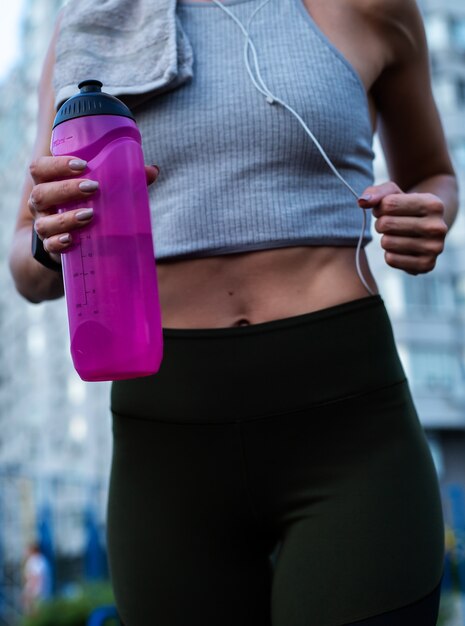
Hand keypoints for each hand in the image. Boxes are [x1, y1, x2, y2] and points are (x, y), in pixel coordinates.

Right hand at [29, 156, 158, 263]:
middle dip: (66, 189)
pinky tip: (72, 239)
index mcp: (48, 182)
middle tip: (93, 187)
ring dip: (67, 218)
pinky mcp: (50, 246)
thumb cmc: (88, 204)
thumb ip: (123, 178)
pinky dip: (59, 242)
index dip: (56, 165)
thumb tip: (152, 171)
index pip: (40, 168)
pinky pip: (49, 245)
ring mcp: (44, 225)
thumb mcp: (101, 190)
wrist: (74, 239)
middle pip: (41, 193)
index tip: (82, 165)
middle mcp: (40, 203)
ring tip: (90, 215)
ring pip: (44, 222)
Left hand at [358, 181, 447, 274]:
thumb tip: (362, 201)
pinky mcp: (426, 265)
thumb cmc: (406, 208)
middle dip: (381, 223)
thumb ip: (376, 193)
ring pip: (387, 243)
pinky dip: (389, 254)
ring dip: (385, 239)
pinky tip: (400, 248)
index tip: (386, 210)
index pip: (389, 204)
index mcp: (433, 204)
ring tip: (395, 235)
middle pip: (386, 224)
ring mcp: (434, 248)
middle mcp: (438, 227)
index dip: (380, 207)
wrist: (428, 229)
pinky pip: (391, 259)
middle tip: (388, 224)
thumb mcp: (394, 193)